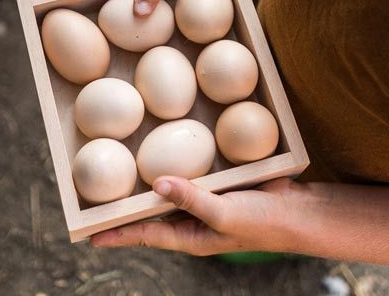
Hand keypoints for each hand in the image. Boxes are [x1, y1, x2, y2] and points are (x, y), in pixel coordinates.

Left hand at [90, 176, 299, 256]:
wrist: (298, 211)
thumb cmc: (261, 221)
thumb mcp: (223, 213)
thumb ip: (190, 199)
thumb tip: (155, 183)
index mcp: (190, 237)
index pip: (146, 235)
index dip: (118, 234)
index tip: (90, 235)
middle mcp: (192, 220)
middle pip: (151, 215)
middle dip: (126, 210)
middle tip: (97, 201)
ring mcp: (204, 201)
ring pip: (168, 193)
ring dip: (147, 187)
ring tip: (120, 177)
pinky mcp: (216, 183)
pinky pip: (189, 176)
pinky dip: (174, 167)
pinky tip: (163, 152)